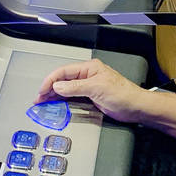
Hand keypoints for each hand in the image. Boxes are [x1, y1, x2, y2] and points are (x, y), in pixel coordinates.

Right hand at [33, 59, 151, 121]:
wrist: (136, 107)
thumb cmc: (123, 94)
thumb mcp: (97, 88)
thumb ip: (75, 87)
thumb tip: (58, 86)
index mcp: (89, 68)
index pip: (64, 71)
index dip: (51, 80)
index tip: (42, 90)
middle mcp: (88, 76)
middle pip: (63, 80)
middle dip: (49, 88)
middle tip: (38, 98)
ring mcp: (89, 87)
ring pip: (66, 89)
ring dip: (54, 95)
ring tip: (43, 102)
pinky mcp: (91, 97)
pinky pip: (72, 97)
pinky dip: (63, 101)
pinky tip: (56, 105)